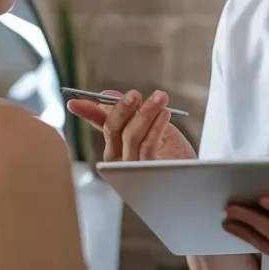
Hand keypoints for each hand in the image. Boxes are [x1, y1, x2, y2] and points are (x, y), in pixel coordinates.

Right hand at [67, 89, 195, 161]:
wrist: (193, 175)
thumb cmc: (172, 152)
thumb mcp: (150, 126)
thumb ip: (129, 113)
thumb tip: (107, 94)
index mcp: (116, 146)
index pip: (101, 125)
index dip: (88, 112)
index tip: (75, 101)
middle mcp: (118, 159)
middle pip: (112, 129)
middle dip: (122, 108)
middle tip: (134, 94)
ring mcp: (131, 168)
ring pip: (131, 135)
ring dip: (145, 113)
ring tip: (160, 97)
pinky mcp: (148, 173)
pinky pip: (147, 146)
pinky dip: (156, 126)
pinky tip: (165, 113)